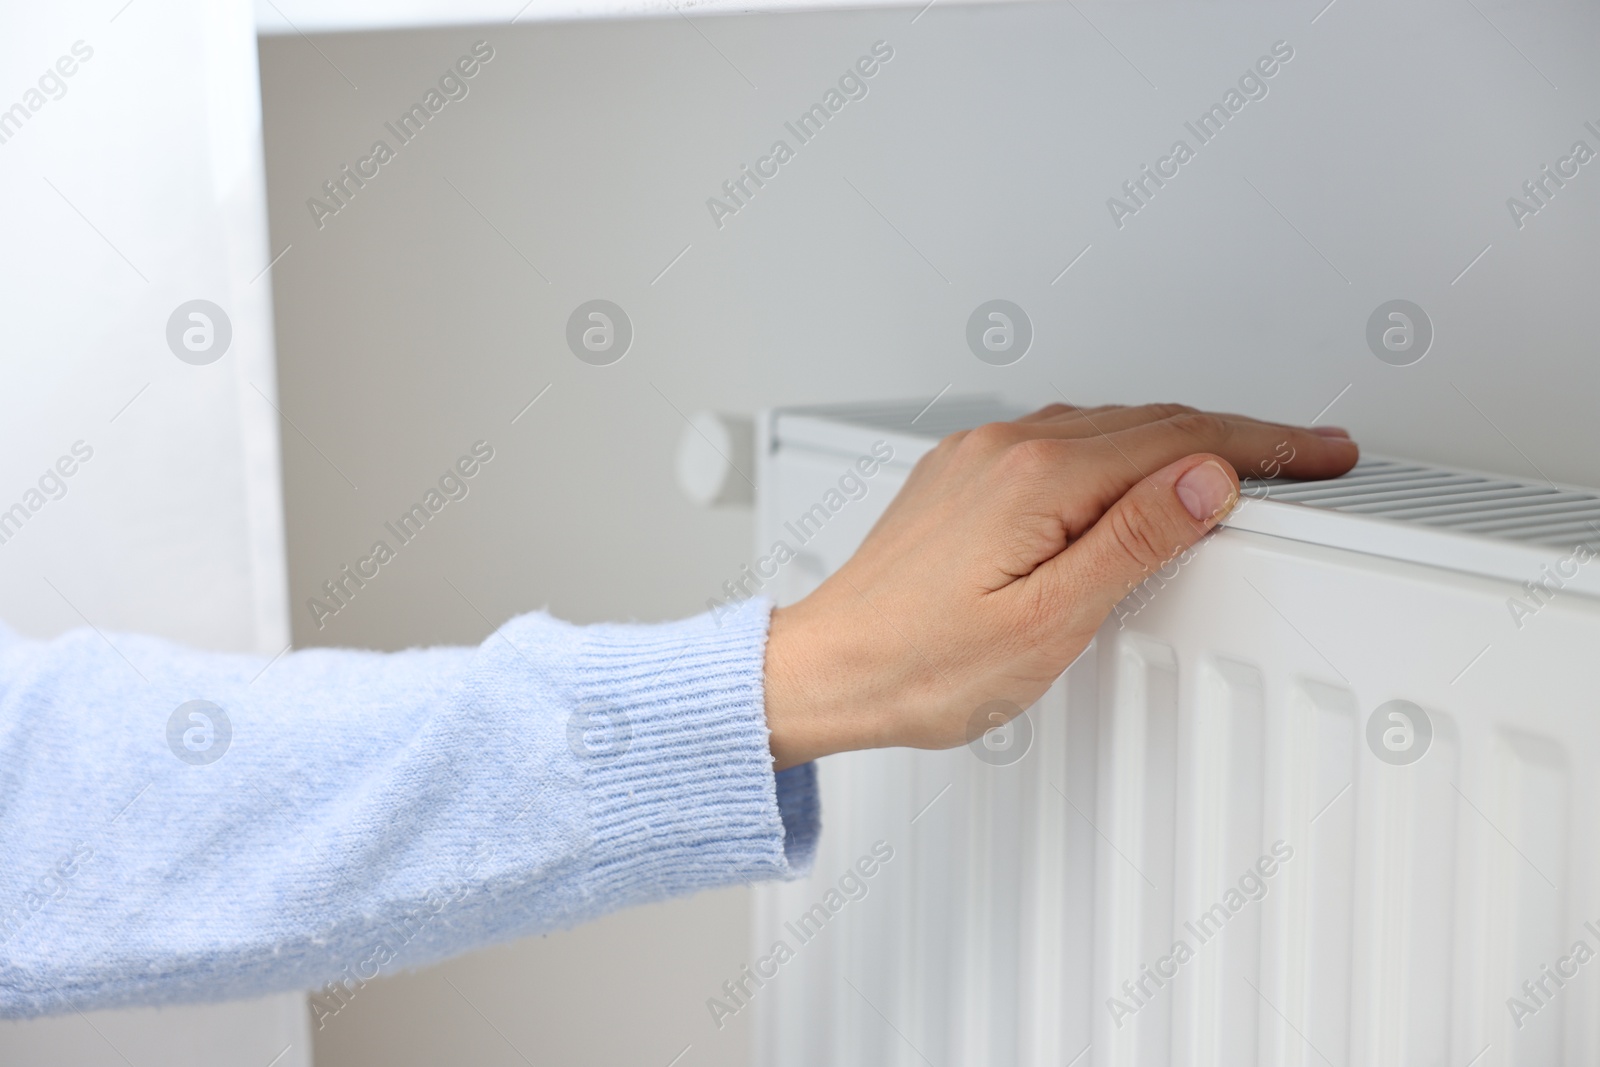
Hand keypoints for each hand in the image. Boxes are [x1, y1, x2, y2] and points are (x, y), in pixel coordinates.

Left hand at [762, 402, 1358, 769]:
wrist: (826, 669)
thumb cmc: (920, 664)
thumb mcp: (1048, 620)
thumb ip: (1133, 541)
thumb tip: (1207, 477)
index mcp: (1037, 477)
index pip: (1181, 441)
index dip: (1265, 445)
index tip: (1322, 453)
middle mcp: (1006, 448)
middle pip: (1150, 422)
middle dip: (1237, 436)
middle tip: (1308, 456)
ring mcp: (979, 456)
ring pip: (1107, 426)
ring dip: (1180, 438)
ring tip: (1240, 463)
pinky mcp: (962, 475)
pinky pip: (1063, 438)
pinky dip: (1121, 448)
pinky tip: (1138, 471)